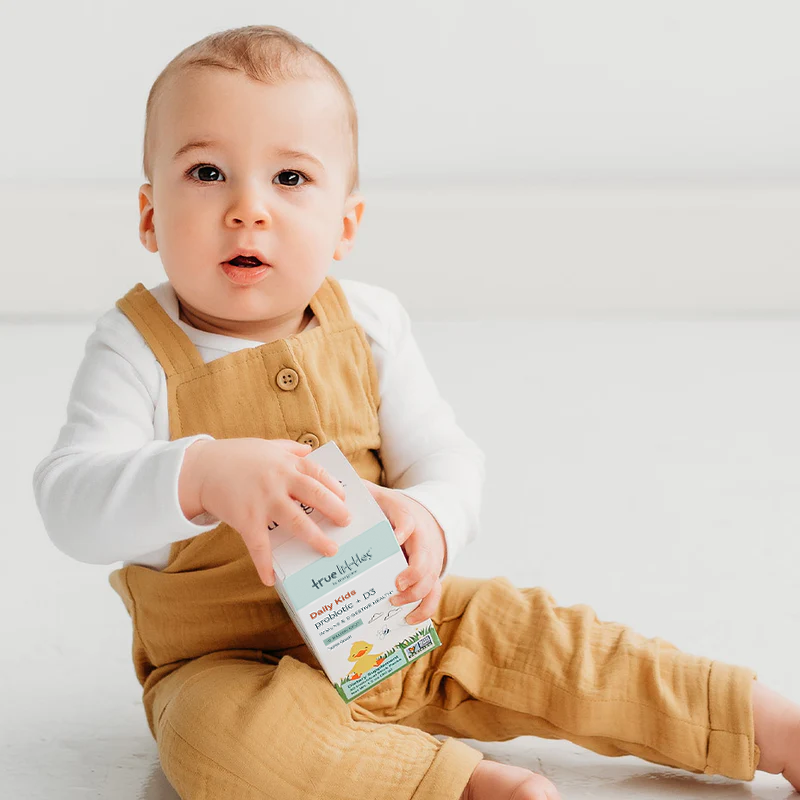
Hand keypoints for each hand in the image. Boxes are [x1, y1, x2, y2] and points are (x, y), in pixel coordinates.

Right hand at [179, 438, 350, 585]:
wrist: (200, 468)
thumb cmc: (236, 456)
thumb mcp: (267, 446)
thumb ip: (290, 450)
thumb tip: (311, 451)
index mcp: (286, 463)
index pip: (318, 474)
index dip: (334, 487)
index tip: (345, 499)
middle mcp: (279, 481)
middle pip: (315, 496)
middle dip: (335, 510)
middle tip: (347, 522)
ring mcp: (264, 501)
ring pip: (296, 522)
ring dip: (315, 538)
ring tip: (330, 550)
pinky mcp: (246, 519)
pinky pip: (259, 546)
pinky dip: (264, 564)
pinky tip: (271, 579)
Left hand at [363, 479, 446, 624]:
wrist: (426, 517)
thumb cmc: (394, 510)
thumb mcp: (380, 496)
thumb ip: (362, 494)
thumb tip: (334, 491)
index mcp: (407, 517)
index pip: (408, 520)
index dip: (404, 528)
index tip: (396, 536)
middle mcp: (422, 541)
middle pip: (425, 558)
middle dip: (413, 574)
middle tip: (395, 585)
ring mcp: (429, 560)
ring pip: (431, 580)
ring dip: (416, 595)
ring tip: (395, 603)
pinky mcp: (431, 576)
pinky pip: (433, 595)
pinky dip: (425, 609)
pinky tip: (408, 620)